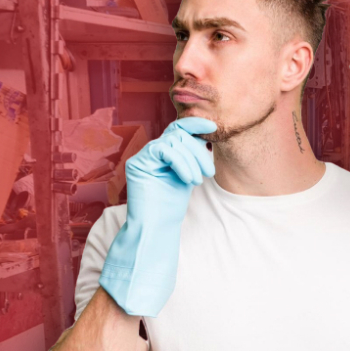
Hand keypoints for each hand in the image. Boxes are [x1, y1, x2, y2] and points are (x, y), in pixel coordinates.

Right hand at [99, 117, 216, 316]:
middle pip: (178, 134)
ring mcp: (143, 156)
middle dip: (198, 151)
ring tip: (197, 181)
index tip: (213, 126)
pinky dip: (181, 163)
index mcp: (164, 152)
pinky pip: (163, 151)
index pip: (178, 128)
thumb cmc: (171, 206)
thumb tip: (205, 136)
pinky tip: (188, 180)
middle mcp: (151, 151)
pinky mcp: (136, 163)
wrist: (156, 226)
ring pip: (173, 141)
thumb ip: (192, 156)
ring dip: (191, 160)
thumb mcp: (188, 175)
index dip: (195, 123)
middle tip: (209, 172)